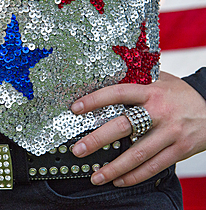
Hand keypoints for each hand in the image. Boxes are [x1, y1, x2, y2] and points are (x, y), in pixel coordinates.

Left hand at [71, 72, 205, 186]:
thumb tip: (107, 78)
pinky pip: (154, 166)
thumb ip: (137, 81)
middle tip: (78, 150)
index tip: (76, 108)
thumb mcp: (161, 80)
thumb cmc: (181, 94)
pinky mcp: (179, 149)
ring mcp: (170, 133)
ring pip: (137, 153)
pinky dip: (135, 176)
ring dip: (114, 167)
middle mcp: (159, 112)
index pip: (118, 93)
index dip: (95, 100)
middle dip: (97, 140)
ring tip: (95, 176)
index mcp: (151, 92)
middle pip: (123, 126)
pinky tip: (119, 180)